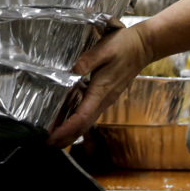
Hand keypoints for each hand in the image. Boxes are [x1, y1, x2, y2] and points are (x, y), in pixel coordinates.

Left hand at [47, 25, 154, 147]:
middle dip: (65, 137)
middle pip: (83, 126)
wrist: (143, 47)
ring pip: (87, 121)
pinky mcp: (106, 95)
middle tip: (46, 143)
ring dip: (70, 131)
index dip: (66, 129)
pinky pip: (90, 113)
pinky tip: (68, 119)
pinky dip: (77, 121)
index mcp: (101, 91)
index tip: (52, 137)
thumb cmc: (124, 46)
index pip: (82, 117)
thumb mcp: (106, 49)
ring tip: (53, 135)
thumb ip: (89, 59)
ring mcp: (106, 99)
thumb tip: (74, 69)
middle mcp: (103, 99)